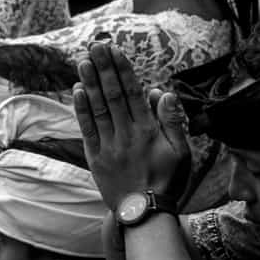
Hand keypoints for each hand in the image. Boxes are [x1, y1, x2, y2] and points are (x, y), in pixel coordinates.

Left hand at [73, 44, 192, 208]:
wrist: (145, 213)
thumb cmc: (168, 182)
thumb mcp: (181, 152)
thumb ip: (172, 121)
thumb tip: (163, 92)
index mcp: (148, 130)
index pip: (133, 93)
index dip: (123, 70)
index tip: (115, 51)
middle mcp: (127, 134)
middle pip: (113, 94)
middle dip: (104, 68)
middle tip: (96, 45)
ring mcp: (109, 145)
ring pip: (98, 108)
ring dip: (90, 82)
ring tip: (84, 60)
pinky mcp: (96, 157)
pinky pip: (87, 128)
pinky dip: (81, 108)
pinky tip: (77, 90)